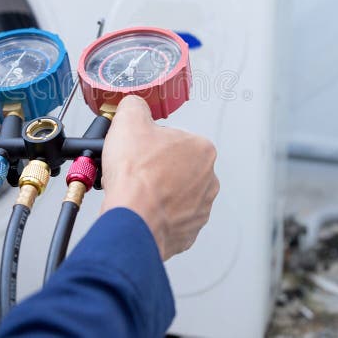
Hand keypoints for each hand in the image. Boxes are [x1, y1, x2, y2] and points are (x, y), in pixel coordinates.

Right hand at [99, 95, 218, 259]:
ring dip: (157, 193)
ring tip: (137, 193)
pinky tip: (142, 210)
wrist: (133, 220)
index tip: (137, 151)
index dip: (149, 144)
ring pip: (174, 194)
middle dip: (156, 169)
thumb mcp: (128, 120)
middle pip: (175, 167)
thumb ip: (135, 105)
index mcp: (202, 149)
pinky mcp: (189, 231)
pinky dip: (157, 215)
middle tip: (135, 172)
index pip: (173, 139)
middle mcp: (209, 179)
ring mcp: (201, 208)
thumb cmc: (136, 175)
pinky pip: (171, 218)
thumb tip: (134, 105)